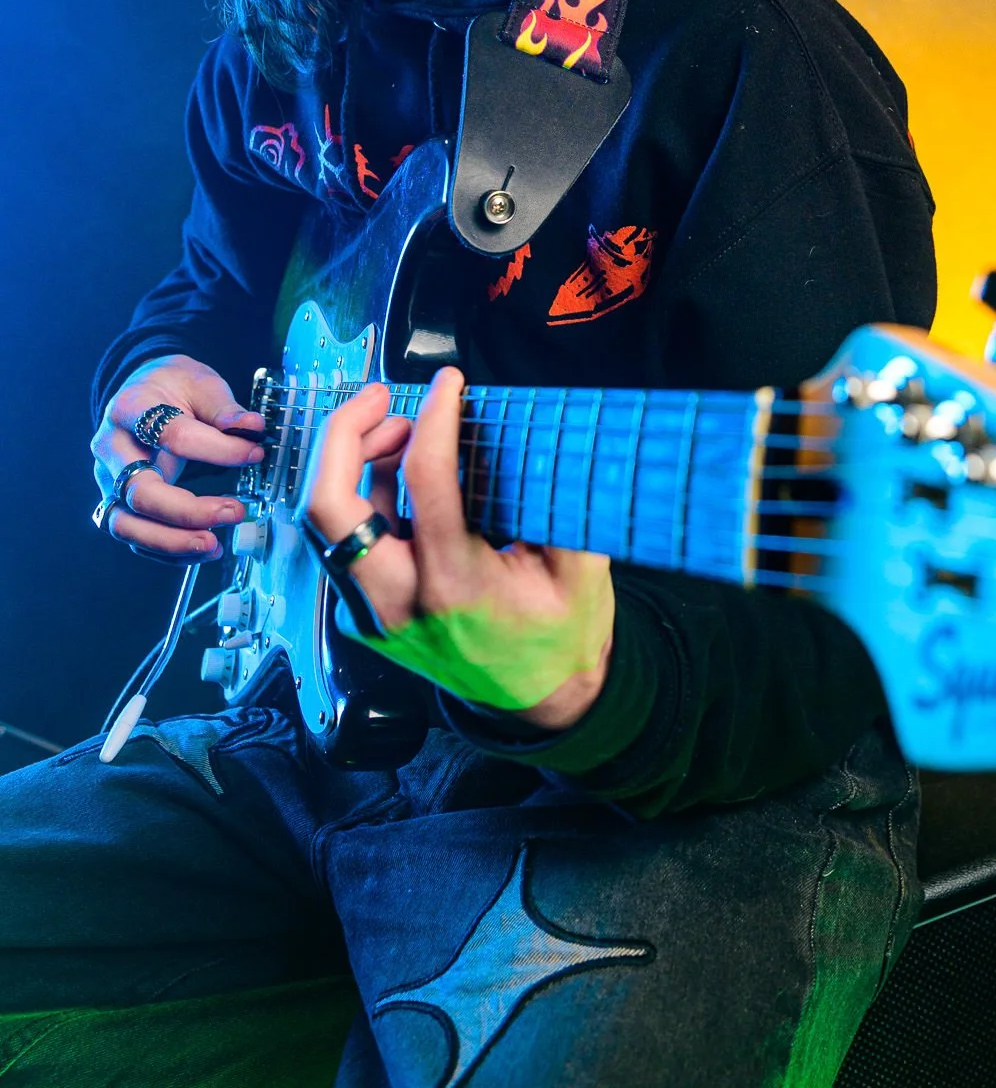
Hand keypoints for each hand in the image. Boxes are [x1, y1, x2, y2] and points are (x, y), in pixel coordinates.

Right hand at [93, 355, 265, 560]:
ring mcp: (109, 479)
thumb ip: (224, 408)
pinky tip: (201, 549)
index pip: (173, 434)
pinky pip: (134, 536)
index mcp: (132, 408)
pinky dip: (167, 550)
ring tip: (214, 545)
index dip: (218, 448)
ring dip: (171, 541)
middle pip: (139, 491)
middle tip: (233, 512)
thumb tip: (252, 427)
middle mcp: (112, 447)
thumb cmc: (172, 387)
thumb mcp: (201, 383)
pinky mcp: (117, 501)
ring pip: (126, 523)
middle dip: (188, 511)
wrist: (143, 390)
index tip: (254, 453)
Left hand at [304, 369, 613, 729]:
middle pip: (327, 506)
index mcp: (456, 587)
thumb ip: (552, 500)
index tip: (450, 384)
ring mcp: (375, 613)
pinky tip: (393, 470)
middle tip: (384, 398)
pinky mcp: (368, 614)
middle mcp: (400, 603)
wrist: (545, 703)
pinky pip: (343, 544)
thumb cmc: (563, 636)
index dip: (434, 417)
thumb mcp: (580, 567)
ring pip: (324, 524)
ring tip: (395, 427)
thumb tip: (531, 433)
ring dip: (348, 463)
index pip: (423, 481)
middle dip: (344, 434)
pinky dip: (359, 495)